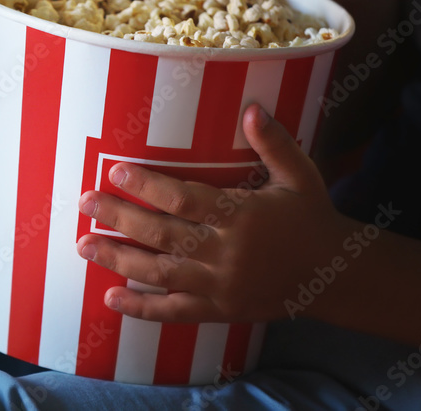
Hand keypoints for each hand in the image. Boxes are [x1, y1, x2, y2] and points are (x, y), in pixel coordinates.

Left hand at [75, 104, 356, 323]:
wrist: (336, 277)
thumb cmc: (311, 218)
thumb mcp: (300, 176)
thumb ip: (273, 143)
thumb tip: (252, 107)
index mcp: (243, 216)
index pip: (186, 199)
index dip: (148, 186)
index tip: (115, 170)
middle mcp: (227, 253)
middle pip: (163, 235)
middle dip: (120, 219)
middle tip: (84, 203)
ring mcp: (221, 286)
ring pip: (161, 274)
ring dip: (119, 260)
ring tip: (84, 246)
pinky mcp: (220, 310)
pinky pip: (175, 312)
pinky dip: (142, 309)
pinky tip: (111, 299)